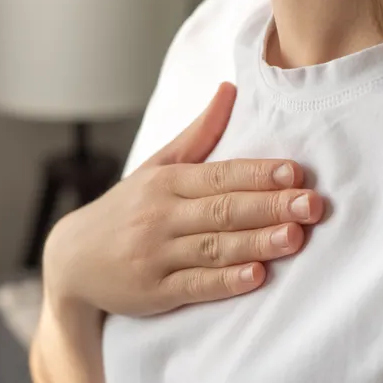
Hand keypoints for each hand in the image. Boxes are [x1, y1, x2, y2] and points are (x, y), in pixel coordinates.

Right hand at [43, 83, 323, 316]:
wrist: (72, 259)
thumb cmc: (125, 210)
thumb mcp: (155, 168)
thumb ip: (197, 136)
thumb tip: (229, 90)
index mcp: (165, 182)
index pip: (218, 175)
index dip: (258, 174)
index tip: (295, 173)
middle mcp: (159, 216)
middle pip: (222, 209)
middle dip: (269, 206)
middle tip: (311, 205)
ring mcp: (154, 256)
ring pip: (212, 247)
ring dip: (255, 242)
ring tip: (293, 238)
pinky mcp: (152, 292)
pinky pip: (193, 286)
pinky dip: (224, 282)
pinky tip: (254, 276)